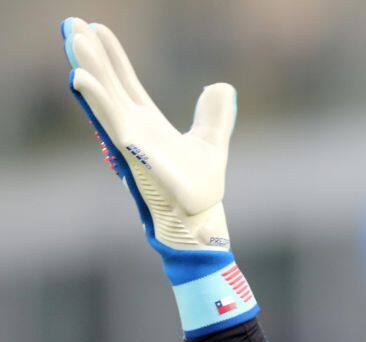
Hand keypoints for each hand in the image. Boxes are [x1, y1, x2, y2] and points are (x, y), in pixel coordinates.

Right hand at [61, 18, 257, 338]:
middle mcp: (134, 129)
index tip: (95, 28)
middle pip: (109, 83)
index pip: (126, 82)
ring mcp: (131, 140)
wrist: (199, 220)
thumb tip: (221, 87)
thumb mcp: (212, 143)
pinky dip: (97, 101)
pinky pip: (111, 122)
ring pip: (104, 98)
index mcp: (149, 123)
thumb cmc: (199, 189)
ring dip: (88, 70)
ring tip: (73, 41)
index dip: (112, 56)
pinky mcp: (134, 154)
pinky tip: (80, 79)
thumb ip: (214, 116)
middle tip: (71, 24)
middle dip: (91, 55)